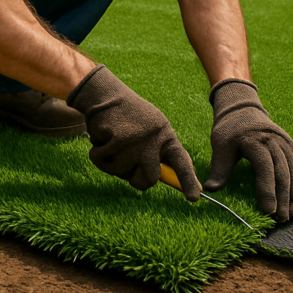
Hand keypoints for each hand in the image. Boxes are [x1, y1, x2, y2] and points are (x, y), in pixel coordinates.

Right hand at [68, 65, 199, 200]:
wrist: (106, 94)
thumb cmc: (129, 116)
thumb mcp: (153, 129)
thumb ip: (163, 151)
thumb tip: (178, 174)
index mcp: (166, 136)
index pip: (181, 162)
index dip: (188, 181)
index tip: (194, 199)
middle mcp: (155, 139)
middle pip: (149, 179)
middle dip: (136, 180)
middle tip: (128, 170)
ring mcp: (136, 140)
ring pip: (122, 173)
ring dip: (112, 163)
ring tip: (112, 143)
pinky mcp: (117, 140)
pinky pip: (103, 163)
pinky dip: (98, 156)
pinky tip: (102, 139)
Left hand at [205, 79, 292, 220]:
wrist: (242, 108)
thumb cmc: (229, 130)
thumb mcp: (220, 145)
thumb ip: (219, 168)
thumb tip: (211, 190)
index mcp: (255, 140)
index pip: (264, 167)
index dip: (267, 190)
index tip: (268, 210)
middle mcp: (274, 141)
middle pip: (282, 172)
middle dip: (283, 197)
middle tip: (281, 218)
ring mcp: (285, 143)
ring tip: (289, 215)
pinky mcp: (291, 147)